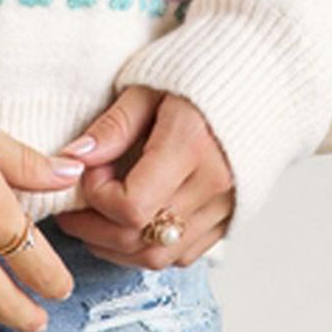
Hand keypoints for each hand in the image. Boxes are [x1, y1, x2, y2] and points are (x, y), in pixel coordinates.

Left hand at [51, 85, 234, 266]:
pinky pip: (182, 255)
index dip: (97, 195)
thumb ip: (113, 126)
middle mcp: (213, 186)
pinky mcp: (230, 219)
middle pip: (142, 240)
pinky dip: (149, 248)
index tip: (89, 168)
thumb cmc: (199, 74)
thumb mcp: (148, 86)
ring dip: (117, 247)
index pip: (132, 205)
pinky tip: (131, 225)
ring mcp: (225, 208)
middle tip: (73, 207)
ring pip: (160, 257)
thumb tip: (74, 157)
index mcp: (192, 146)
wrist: (259, 80)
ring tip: (94, 220)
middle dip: (94, 230)